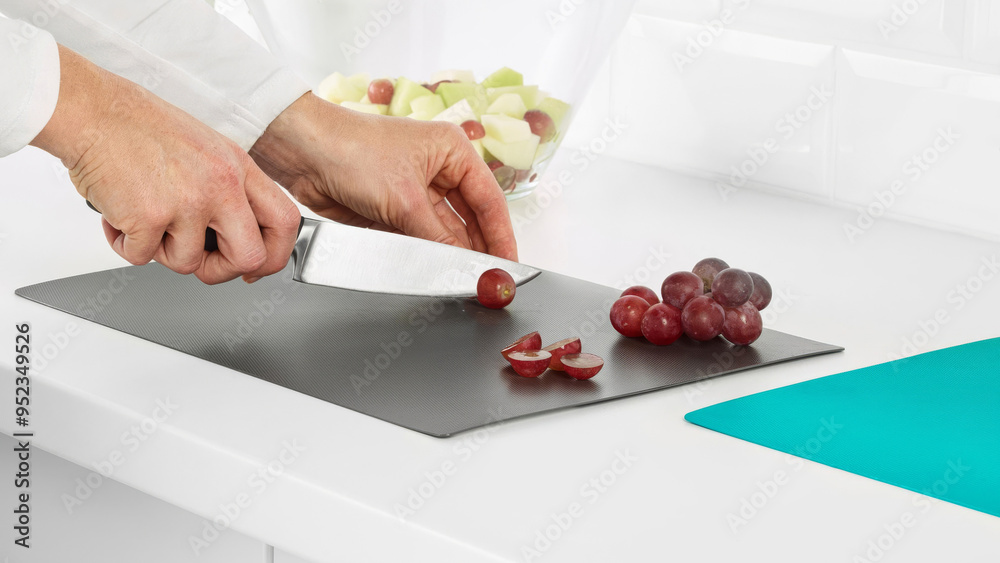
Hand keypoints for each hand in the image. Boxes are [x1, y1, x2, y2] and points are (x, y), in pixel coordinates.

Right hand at [31, 46, 300, 283]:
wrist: (92, 110)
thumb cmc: (140, 127)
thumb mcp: (207, 149)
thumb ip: (229, 188)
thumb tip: (237, 232)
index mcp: (239, 168)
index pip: (285, 222)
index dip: (274, 255)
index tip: (254, 266)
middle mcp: (221, 186)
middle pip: (250, 257)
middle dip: (222, 271)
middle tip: (200, 262)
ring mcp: (187, 202)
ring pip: (188, 263)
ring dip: (160, 251)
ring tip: (145, 219)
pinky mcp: (148, 217)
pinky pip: (141, 257)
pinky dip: (124, 244)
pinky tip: (119, 216)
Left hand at [249, 93, 517, 261]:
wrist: (302, 152)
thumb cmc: (352, 150)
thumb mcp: (406, 200)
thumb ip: (440, 239)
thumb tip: (466, 266)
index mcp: (452, 151)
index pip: (490, 200)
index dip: (501, 236)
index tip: (509, 266)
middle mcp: (438, 169)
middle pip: (469, 219)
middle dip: (476, 250)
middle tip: (486, 280)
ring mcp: (415, 191)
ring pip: (443, 232)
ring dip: (449, 254)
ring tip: (461, 280)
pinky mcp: (393, 210)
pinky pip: (418, 239)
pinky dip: (424, 254)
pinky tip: (432, 271)